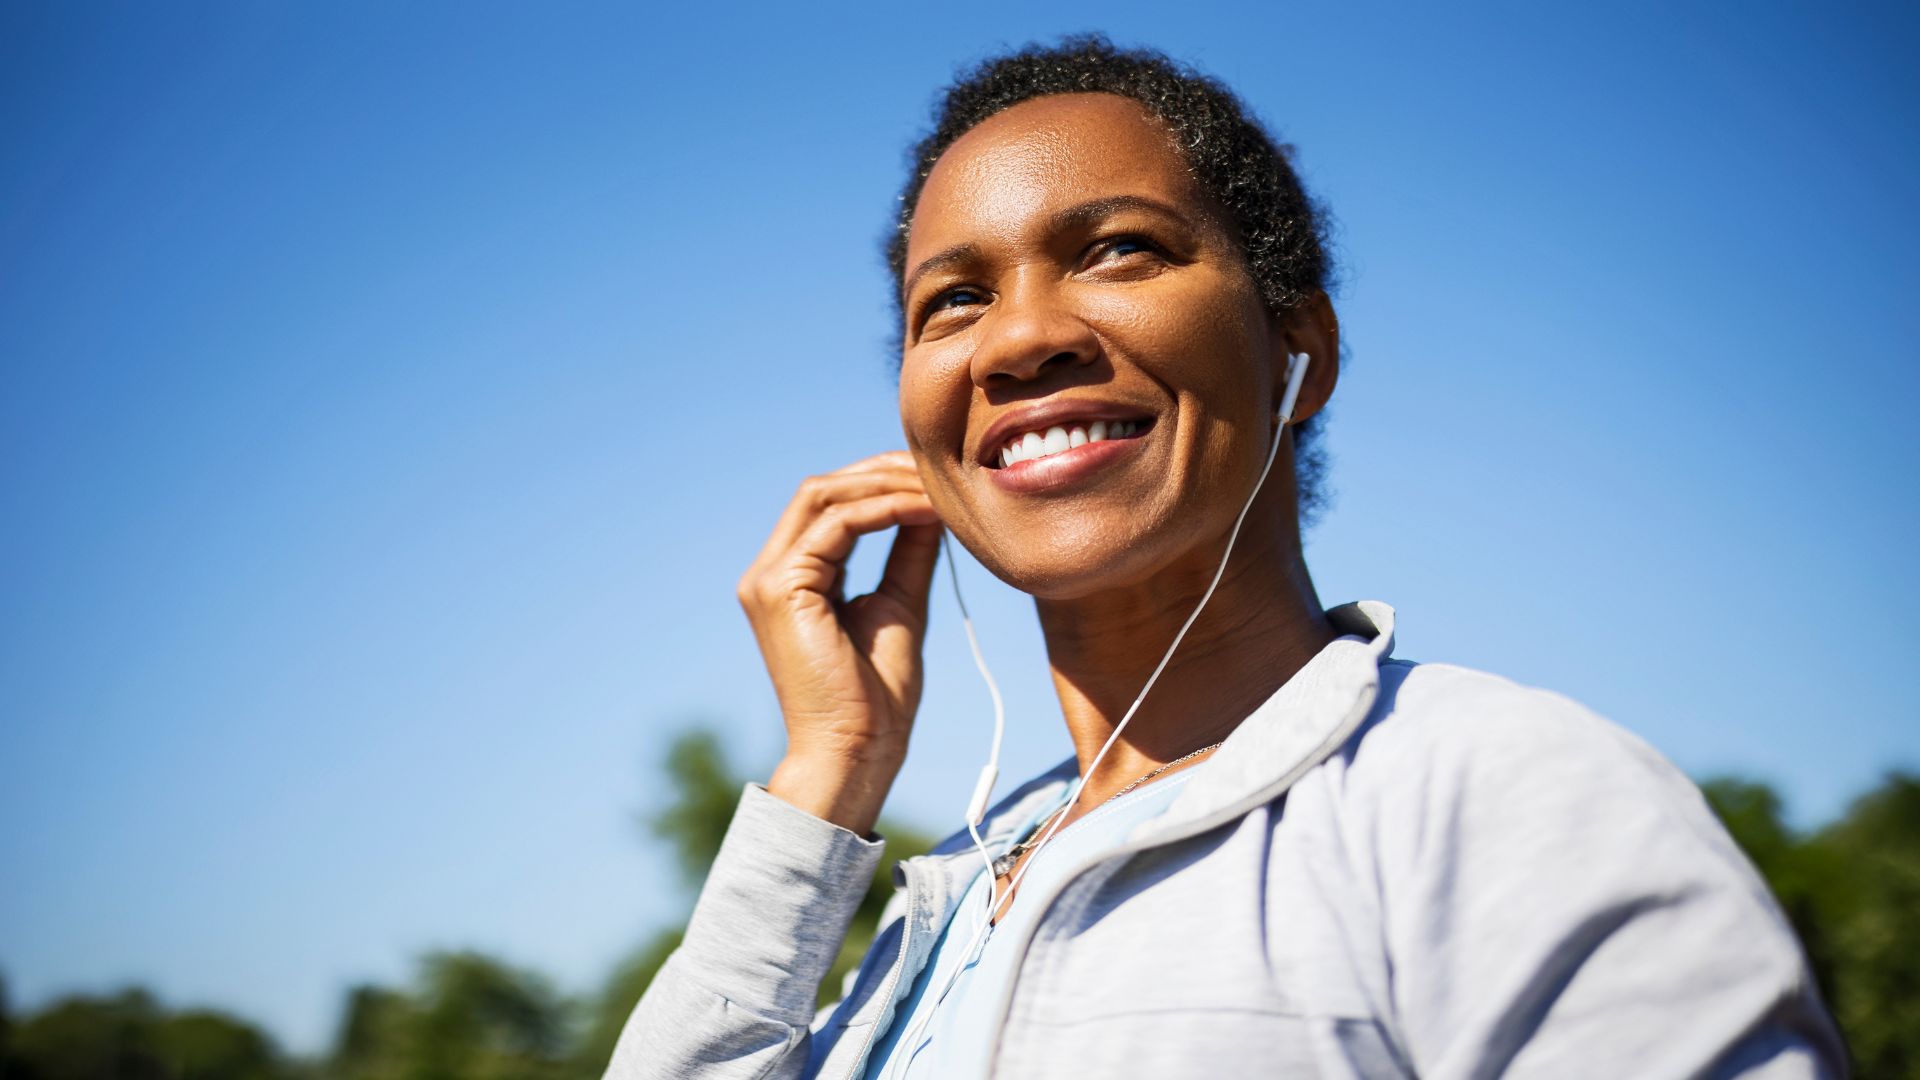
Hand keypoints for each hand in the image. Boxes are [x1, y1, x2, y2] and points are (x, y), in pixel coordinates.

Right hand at [737, 451, 941, 833]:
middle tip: (938, 469)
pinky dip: (886, 509)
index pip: (829, 503)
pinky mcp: (780, 588)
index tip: (935, 478)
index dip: (880, 481)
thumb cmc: (877, 696)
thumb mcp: (900, 603)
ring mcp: (768, 579)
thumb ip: (907, 551)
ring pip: (824, 496)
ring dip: (886, 484)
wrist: (858, 751)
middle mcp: (769, 572)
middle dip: (881, 471)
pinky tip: (927, 511)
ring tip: (938, 487)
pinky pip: (837, 524)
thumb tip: (931, 501)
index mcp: (793, 577)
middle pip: (820, 488)